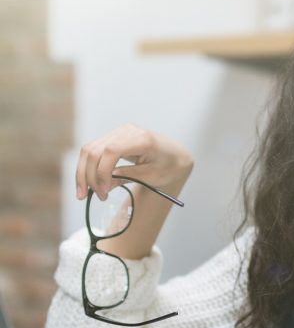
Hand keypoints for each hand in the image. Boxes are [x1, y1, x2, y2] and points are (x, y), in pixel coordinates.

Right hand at [76, 123, 193, 200]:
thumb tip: (104, 185)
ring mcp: (119, 132)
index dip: (102, 172)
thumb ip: (127, 177)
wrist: (176, 156)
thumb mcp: (152, 177)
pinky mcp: (114, 138)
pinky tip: (89, 183)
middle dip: (88, 175)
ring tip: (84, 193)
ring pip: (90, 150)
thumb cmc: (168, 167)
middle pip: (95, 150)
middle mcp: (128, 131)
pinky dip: (88, 167)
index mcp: (142, 139)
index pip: (112, 151)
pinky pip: (94, 151)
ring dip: (84, 172)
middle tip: (90, 196)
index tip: (104, 191)